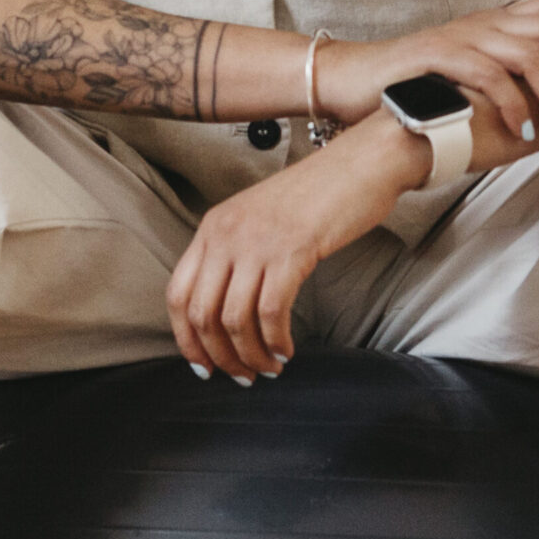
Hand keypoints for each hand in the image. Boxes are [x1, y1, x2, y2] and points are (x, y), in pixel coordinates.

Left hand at [166, 121, 416, 383]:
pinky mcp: (291, 250)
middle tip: (243, 376)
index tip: (205, 366)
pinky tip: (286, 350)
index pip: (177, 294)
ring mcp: (256, 241)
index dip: (186, 339)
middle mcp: (225, 234)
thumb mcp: (261, 220)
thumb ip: (238, 254)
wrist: (361, 163)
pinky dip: (275, 340)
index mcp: (212, 227)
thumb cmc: (318, 196)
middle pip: (201, 313)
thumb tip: (230, 313)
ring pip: (234, 319)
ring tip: (269, 368)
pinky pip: (270, 312)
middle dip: (219, 356)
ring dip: (251, 355)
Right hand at [316, 0, 538, 152]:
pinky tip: (525, 135)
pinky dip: (516, 107)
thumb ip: (514, 77)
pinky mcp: (438, 59)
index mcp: (498, 22)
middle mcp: (485, 23)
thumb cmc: (421, 88)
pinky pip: (491, 76)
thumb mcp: (476, 74)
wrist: (358, 86)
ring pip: (530, 54)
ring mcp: (462, 37)